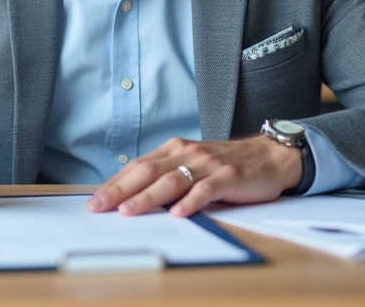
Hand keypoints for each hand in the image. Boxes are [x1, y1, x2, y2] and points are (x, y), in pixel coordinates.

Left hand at [87, 135, 302, 217]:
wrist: (268, 156)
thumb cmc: (226, 165)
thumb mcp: (193, 164)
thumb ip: (168, 176)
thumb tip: (133, 198)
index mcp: (175, 150)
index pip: (138, 166)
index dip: (115, 183)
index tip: (96, 200)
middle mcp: (187, 154)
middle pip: (148, 172)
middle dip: (121, 190)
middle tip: (100, 206)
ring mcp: (207, 165)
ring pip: (172, 181)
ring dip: (148, 197)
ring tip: (129, 211)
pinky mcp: (227, 178)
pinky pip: (205, 190)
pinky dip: (191, 202)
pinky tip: (178, 213)